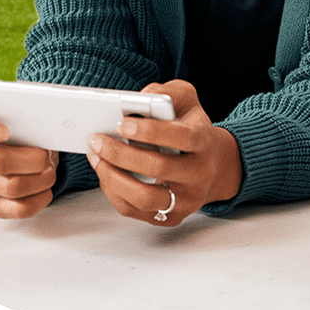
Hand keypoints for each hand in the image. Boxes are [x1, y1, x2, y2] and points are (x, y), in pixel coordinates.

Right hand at [0, 105, 58, 218]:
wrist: (24, 151)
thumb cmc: (21, 128)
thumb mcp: (18, 114)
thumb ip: (21, 113)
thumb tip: (46, 121)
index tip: (3, 132)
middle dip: (32, 160)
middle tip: (46, 155)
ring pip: (12, 187)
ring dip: (41, 179)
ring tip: (50, 171)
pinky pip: (18, 208)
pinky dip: (39, 198)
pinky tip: (46, 188)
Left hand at [85, 80, 242, 226]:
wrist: (214, 164)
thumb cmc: (192, 126)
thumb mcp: (186, 99)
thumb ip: (165, 93)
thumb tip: (137, 99)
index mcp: (205, 142)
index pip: (180, 137)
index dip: (149, 131)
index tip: (121, 123)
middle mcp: (200, 174)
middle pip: (159, 168)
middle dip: (121, 154)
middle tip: (97, 139)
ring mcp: (186, 200)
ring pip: (145, 197)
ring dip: (113, 177)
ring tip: (95, 157)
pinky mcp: (171, 217)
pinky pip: (135, 210)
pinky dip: (113, 192)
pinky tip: (104, 172)